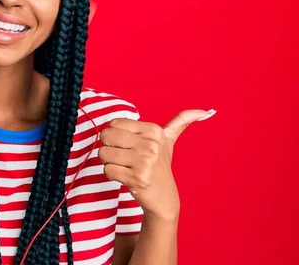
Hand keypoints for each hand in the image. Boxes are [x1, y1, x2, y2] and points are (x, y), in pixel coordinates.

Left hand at [99, 109, 215, 220]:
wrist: (164, 198)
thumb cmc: (159, 165)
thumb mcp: (169, 141)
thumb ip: (181, 122)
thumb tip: (206, 111)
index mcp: (154, 130)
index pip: (113, 123)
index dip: (114, 136)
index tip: (129, 146)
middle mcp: (150, 144)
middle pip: (106, 136)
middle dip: (109, 148)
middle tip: (124, 158)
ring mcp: (144, 161)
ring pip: (103, 153)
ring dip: (109, 163)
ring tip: (125, 168)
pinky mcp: (137, 178)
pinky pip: (107, 170)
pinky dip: (111, 175)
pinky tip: (125, 178)